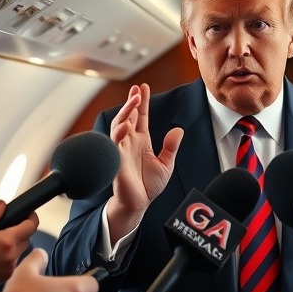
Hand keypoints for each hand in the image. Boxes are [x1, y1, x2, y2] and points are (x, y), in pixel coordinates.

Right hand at [0, 200, 37, 291]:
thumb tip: (3, 204)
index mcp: (6, 241)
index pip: (31, 227)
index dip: (32, 218)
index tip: (28, 213)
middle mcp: (12, 255)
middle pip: (26, 238)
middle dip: (20, 230)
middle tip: (5, 227)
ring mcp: (10, 267)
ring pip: (20, 250)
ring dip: (14, 244)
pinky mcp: (6, 276)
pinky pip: (14, 261)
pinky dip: (9, 255)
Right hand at [107, 83, 183, 242]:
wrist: (138, 204)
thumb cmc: (148, 186)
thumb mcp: (166, 164)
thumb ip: (171, 147)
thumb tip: (178, 130)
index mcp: (141, 140)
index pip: (140, 116)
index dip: (141, 102)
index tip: (143, 87)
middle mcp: (129, 142)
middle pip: (128, 116)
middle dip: (132, 102)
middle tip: (137, 89)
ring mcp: (121, 149)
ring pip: (119, 125)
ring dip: (125, 111)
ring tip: (134, 99)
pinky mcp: (116, 160)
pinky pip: (115, 143)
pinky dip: (119, 133)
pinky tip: (126, 124)